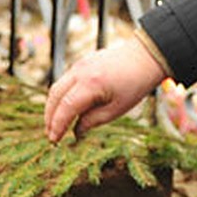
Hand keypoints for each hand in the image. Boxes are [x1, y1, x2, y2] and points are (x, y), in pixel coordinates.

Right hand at [43, 38, 166, 142]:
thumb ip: (93, 121)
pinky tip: (65, 108)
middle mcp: (81, 71)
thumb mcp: (117, 109)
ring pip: (57, 86)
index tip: (54, 140)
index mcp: (91, 83)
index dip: (57, 125)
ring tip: (54, 124)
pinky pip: (65, 80)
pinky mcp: (82, 62)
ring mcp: (80, 64)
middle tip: (50, 135)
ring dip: (53, 106)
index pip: (65, 107)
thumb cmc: (136, 84)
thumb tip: (75, 131)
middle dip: (49, 117)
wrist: (146, 57)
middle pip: (55, 95)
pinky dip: (61, 95)